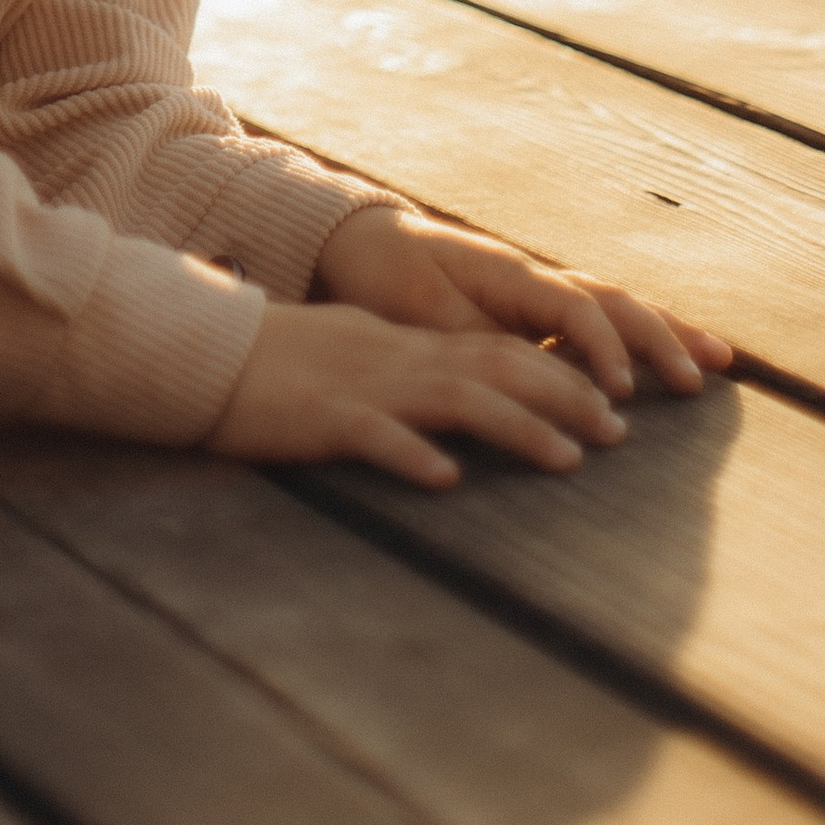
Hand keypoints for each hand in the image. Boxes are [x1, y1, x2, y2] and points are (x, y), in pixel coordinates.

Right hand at [205, 296, 633, 488]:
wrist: (206, 348)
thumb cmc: (282, 363)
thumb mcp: (359, 357)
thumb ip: (409, 374)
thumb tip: (459, 415)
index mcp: (406, 345)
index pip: (497, 352)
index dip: (559, 376)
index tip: (612, 405)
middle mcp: (397, 358)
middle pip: (494, 369)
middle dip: (562, 397)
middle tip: (619, 432)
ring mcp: (362, 385)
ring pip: (453, 399)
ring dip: (516, 428)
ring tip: (568, 460)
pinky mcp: (323, 416)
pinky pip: (373, 436)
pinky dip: (412, 454)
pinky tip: (445, 479)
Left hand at [309, 200, 733, 404]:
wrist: (367, 247)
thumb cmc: (391, 283)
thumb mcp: (426, 317)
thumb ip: (480, 342)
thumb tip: (532, 374)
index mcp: (513, 275)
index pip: (577, 309)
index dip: (602, 350)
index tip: (620, 394)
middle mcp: (539, 277)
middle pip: (616, 302)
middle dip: (664, 337)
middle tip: (704, 377)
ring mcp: (544, 290)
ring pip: (618, 307)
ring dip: (667, 332)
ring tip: (718, 360)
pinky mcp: (540, 308)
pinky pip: (601, 320)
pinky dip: (641, 337)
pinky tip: (671, 357)